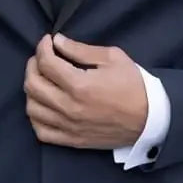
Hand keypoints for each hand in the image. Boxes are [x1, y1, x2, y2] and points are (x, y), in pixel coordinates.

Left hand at [24, 33, 148, 150]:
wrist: (150, 118)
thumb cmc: (134, 86)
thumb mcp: (112, 58)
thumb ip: (80, 49)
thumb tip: (58, 41)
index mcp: (79, 84)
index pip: (45, 63)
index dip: (42, 47)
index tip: (48, 41)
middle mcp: (68, 107)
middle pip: (32, 84)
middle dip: (33, 65)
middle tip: (42, 58)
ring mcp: (68, 126)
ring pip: (32, 108)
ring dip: (32, 90)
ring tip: (43, 81)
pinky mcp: (71, 140)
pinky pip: (41, 131)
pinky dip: (36, 117)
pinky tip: (44, 106)